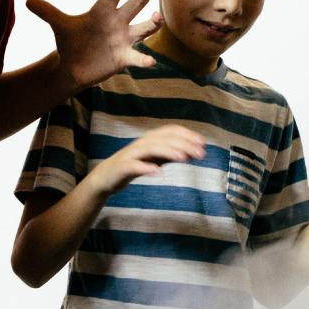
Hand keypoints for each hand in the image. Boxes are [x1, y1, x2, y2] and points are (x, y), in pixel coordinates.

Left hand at [27, 0, 162, 89]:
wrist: (74, 65)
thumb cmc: (71, 40)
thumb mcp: (60, 26)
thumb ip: (48, 13)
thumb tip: (27, 1)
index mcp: (103, 10)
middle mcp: (118, 21)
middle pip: (133, 5)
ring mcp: (124, 39)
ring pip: (143, 28)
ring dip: (152, 23)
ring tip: (157, 18)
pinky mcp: (124, 57)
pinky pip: (137, 57)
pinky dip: (144, 60)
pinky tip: (151, 62)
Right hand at [82, 125, 205, 195]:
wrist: (105, 178)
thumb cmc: (133, 166)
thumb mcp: (154, 159)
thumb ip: (170, 155)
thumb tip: (191, 152)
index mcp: (150, 139)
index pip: (170, 130)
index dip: (187, 134)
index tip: (203, 142)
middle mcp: (141, 143)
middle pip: (163, 138)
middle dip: (183, 144)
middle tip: (200, 153)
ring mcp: (131, 154)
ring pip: (150, 148)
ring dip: (167, 151)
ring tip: (182, 158)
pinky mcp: (122, 167)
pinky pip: (133, 166)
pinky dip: (145, 167)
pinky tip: (157, 172)